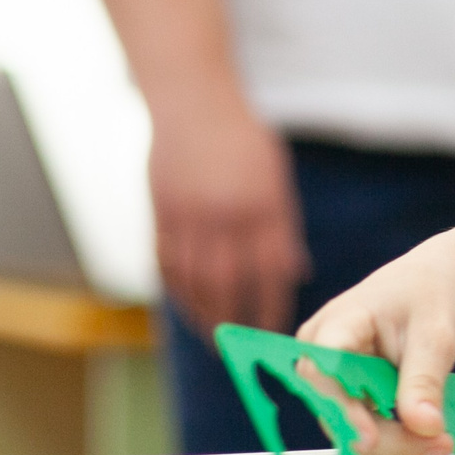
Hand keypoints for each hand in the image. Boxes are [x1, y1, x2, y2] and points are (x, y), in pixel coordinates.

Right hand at [149, 94, 306, 338]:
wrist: (193, 104)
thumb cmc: (243, 141)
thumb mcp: (276, 178)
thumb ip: (281, 228)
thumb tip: (294, 272)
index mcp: (262, 207)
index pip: (270, 272)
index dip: (271, 305)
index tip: (274, 331)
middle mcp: (226, 216)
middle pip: (228, 284)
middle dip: (234, 321)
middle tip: (239, 349)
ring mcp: (189, 215)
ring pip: (193, 280)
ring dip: (203, 313)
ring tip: (213, 335)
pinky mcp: (160, 213)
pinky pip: (167, 263)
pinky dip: (177, 291)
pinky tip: (188, 306)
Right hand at [296, 239, 454, 454]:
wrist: (433, 288)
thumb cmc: (431, 297)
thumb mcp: (436, 334)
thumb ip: (426, 379)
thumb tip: (425, 427)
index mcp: (334, 326)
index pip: (324, 373)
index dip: (342, 408)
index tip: (371, 438)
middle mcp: (319, 359)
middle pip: (336, 413)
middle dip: (388, 438)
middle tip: (443, 445)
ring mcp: (329, 382)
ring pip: (349, 432)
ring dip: (396, 445)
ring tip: (444, 441)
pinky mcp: (346, 400)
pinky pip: (363, 432)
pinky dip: (396, 441)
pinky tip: (429, 437)